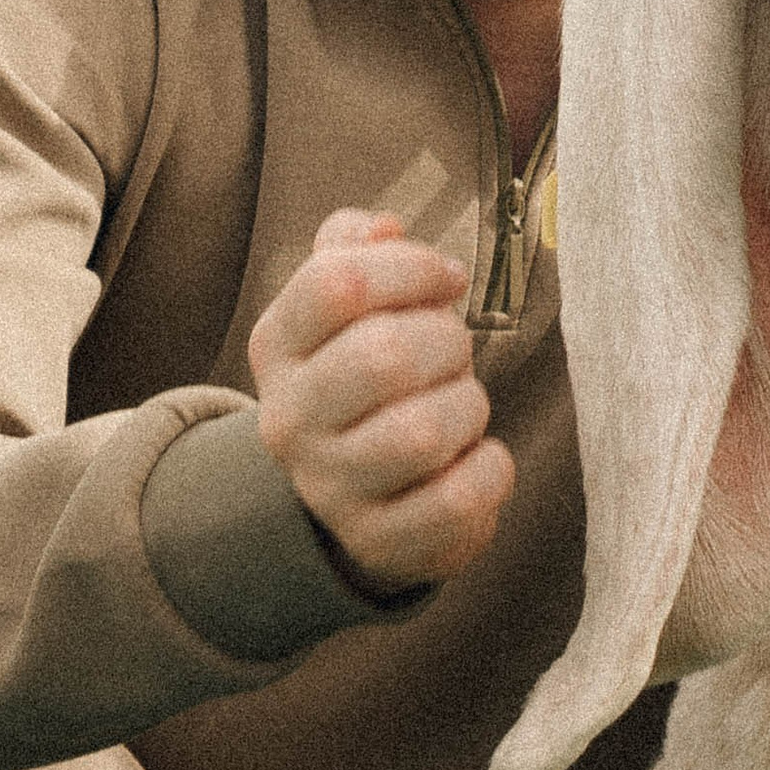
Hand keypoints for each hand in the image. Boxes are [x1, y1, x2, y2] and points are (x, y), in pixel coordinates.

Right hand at [249, 209, 514, 595]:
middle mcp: (289, 420)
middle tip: (453, 352)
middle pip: (386, 355)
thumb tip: (383, 229)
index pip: (337, 281)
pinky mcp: (380, 541)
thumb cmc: (366, 376)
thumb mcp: (346, 306)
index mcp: (278, 346)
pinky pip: (460, 497)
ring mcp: (330, 488)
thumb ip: (357, 248)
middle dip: (447, 341)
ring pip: (424, 431)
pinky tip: (476, 456)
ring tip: (460, 405)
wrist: (351, 493)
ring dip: (468, 405)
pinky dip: (491, 468)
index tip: (446, 281)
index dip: (412, 267)